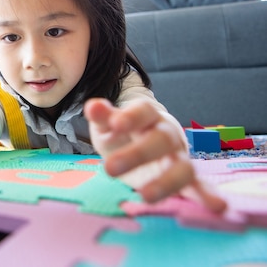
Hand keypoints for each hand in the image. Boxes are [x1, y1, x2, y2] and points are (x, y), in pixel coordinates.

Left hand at [84, 98, 226, 212]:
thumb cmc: (121, 132)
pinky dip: (207, 195)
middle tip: (110, 168)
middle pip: (160, 140)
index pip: (144, 111)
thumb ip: (103, 117)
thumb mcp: (107, 124)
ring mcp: (178, 156)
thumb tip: (92, 106)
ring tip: (145, 196)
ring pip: (182, 166)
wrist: (136, 142)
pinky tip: (217, 205)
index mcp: (147, 116)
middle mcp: (167, 134)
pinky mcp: (184, 179)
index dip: (131, 116)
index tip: (116, 124)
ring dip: (166, 182)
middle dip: (138, 153)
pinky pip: (198, 186)